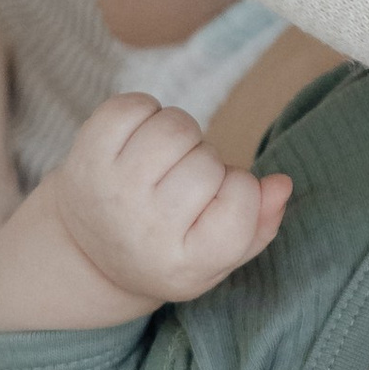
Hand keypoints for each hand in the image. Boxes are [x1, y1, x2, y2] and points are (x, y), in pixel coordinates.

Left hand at [52, 92, 290, 306]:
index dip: (241, 187)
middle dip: (209, 162)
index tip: (219, 200)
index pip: (241, 198)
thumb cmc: (169, 247)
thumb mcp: (218, 257)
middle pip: (208, 163)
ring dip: (182, 133)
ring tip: (168, 157)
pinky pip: (134, 107)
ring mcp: (112, 191)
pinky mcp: (86, 156)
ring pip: (175, 128)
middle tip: (187, 182)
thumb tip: (281, 183)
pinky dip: (146, 111)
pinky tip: (141, 137)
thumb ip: (260, 225)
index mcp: (184, 262)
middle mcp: (144, 229)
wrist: (89, 252)